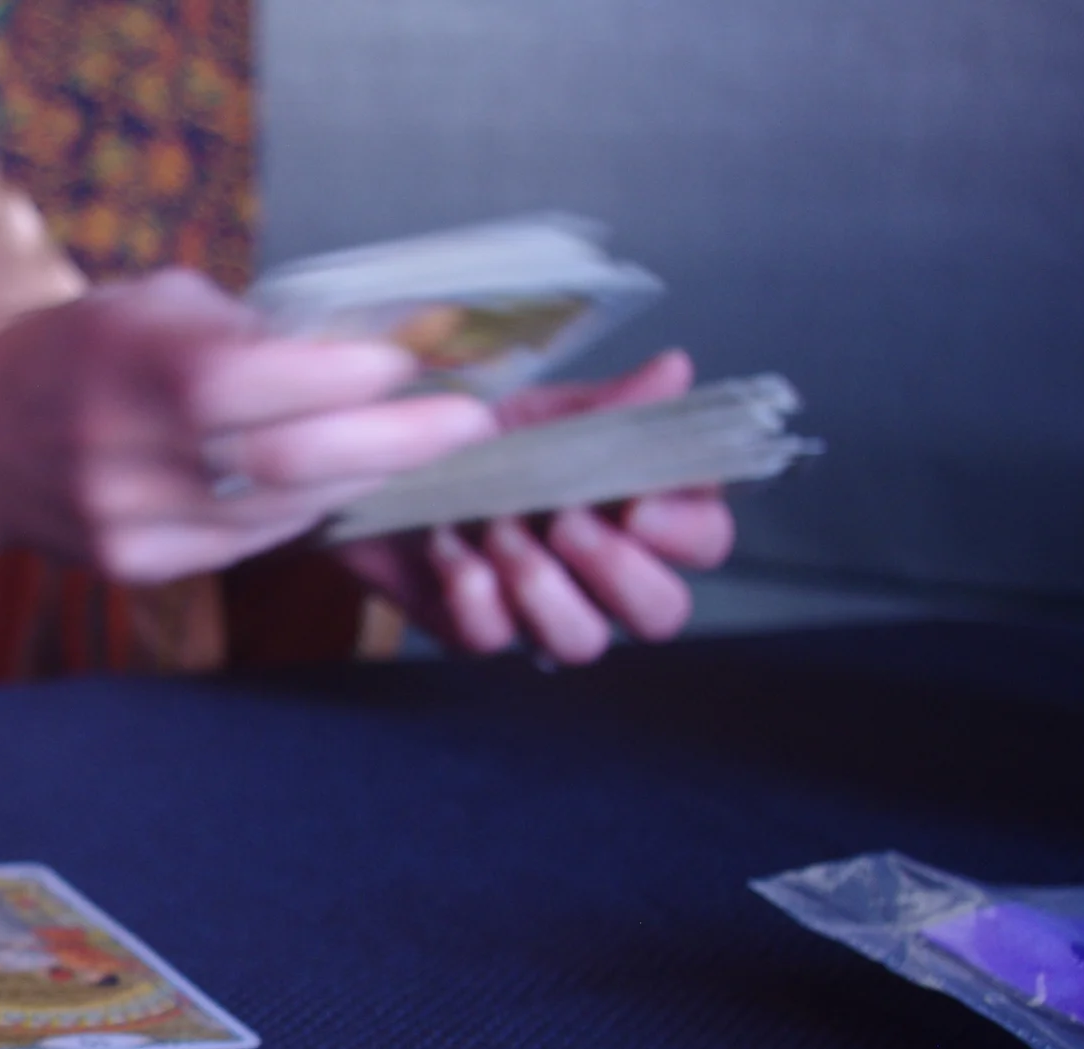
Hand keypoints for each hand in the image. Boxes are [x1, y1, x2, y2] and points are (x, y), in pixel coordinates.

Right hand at [0, 270, 498, 584]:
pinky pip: (251, 543)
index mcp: (133, 363)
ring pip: (283, 513)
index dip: (356, 376)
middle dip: (396, 443)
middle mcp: (127, 449)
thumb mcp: (152, 303)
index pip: (268, 379)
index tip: (415, 363)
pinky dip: (306, 511)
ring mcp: (132, 520)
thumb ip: (252, 331)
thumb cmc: (80, 351)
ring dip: (362, 480)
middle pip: (292, 462)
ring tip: (411, 450)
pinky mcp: (139, 567)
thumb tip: (374, 350)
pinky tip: (334, 484)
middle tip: (468, 424)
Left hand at [332, 350, 737, 663]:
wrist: (378, 466)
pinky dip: (471, 591)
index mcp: (639, 515)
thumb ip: (609, 405)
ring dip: (542, 584)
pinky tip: (448, 546)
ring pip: (582, 641)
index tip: (640, 504)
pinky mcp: (478, 631)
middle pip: (661, 613)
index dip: (686, 532)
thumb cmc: (477, 442)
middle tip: (568, 523)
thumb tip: (672, 371)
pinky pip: (493, 639)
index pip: (705, 542)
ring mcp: (542, 613)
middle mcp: (602, 576)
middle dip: (619, 571)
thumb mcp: (542, 413)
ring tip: (499, 528)